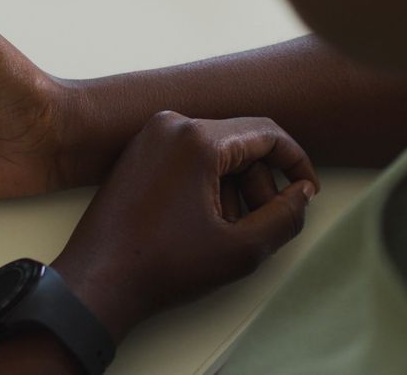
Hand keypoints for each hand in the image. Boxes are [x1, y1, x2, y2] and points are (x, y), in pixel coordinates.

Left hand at [50, 112, 317, 340]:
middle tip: (263, 224)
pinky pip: (187, 157)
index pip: (266, 133)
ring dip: (232, 187)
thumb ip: (285, 217)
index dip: (296, 162)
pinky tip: (202, 222)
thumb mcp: (241, 248)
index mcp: (197, 138)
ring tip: (227, 230)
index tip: (309, 191)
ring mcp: (149, 137)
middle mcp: (171, 124)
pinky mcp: (137, 154)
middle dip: (260, 183)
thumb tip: (302, 192)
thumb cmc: (164, 265)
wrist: (97, 282)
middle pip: (240, 144)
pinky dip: (206, 184)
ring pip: (214, 152)